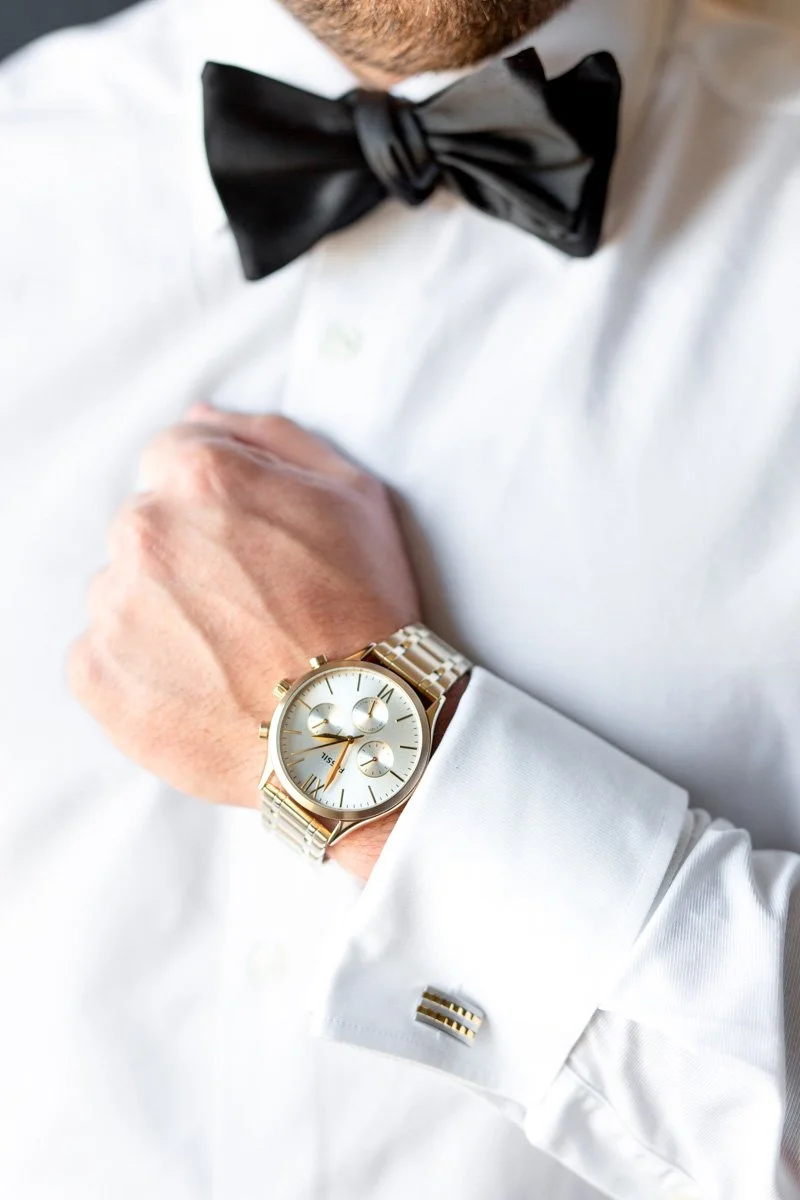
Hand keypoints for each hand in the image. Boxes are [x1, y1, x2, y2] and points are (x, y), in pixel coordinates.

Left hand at [69, 405, 419, 875]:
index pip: (173, 456)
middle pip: (146, 524)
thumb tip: (202, 416)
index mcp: (200, 475)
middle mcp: (144, 530)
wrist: (352, 729)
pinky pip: (102, 656)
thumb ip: (271, 438)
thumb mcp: (353, 495)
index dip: (217, 499)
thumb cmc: (366, 610)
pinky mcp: (96, 676)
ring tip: (229, 654)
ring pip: (123, 590)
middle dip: (188, 554)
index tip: (249, 543)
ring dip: (163, 612)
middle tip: (250, 606)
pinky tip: (202, 686)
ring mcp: (114, 605)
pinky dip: (142, 669)